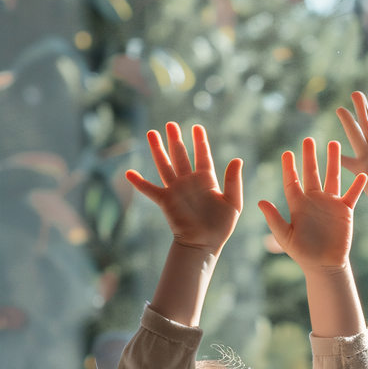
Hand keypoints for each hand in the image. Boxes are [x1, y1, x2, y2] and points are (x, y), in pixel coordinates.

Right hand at [126, 123, 242, 254]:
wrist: (204, 244)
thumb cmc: (221, 226)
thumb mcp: (233, 203)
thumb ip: (234, 181)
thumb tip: (237, 159)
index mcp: (206, 181)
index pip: (202, 156)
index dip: (200, 142)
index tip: (197, 127)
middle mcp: (189, 182)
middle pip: (180, 156)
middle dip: (175, 139)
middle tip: (171, 124)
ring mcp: (176, 190)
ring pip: (165, 165)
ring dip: (157, 150)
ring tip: (151, 133)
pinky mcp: (165, 201)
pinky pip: (149, 190)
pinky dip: (139, 182)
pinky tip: (129, 173)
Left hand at [258, 139, 367, 273]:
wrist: (325, 264)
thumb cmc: (303, 253)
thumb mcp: (286, 237)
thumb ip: (274, 219)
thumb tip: (260, 202)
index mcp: (298, 204)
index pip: (292, 181)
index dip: (289, 168)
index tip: (287, 153)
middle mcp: (314, 200)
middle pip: (312, 173)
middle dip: (310, 157)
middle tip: (308, 140)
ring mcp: (330, 203)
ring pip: (332, 177)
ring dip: (333, 161)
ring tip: (334, 143)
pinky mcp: (345, 211)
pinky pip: (352, 194)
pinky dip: (358, 184)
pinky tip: (362, 173)